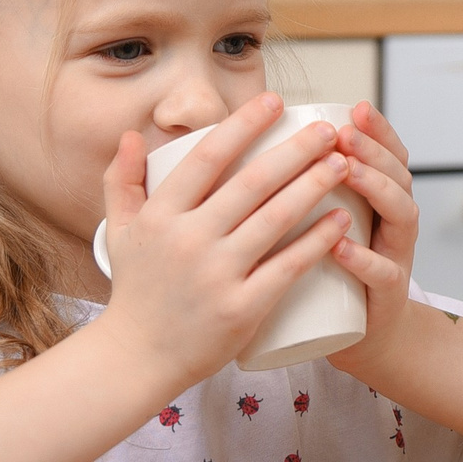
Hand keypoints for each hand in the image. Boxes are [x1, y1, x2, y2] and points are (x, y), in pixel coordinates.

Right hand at [96, 93, 353, 386]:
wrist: (135, 360)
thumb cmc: (135, 292)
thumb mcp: (118, 234)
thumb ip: (121, 181)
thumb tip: (131, 134)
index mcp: (159, 217)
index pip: (207, 158)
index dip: (243, 125)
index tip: (276, 101)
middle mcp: (186, 241)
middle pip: (251, 183)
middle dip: (296, 150)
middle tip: (329, 129)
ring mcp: (215, 276)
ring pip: (275, 219)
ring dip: (314, 185)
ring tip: (343, 162)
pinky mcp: (240, 309)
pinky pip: (288, 267)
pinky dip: (318, 240)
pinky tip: (343, 218)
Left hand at [324, 102, 421, 376]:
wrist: (362, 337)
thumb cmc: (329, 274)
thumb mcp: (323, 223)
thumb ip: (303, 188)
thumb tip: (253, 145)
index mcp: (380, 199)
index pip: (388, 154)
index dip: (376, 129)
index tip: (353, 106)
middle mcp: (395, 221)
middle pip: (398, 175)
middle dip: (374, 149)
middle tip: (344, 133)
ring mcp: (396, 256)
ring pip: (401, 215)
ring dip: (376, 188)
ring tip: (347, 171)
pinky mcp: (386, 296)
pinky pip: (382, 274)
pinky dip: (364, 258)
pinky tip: (341, 245)